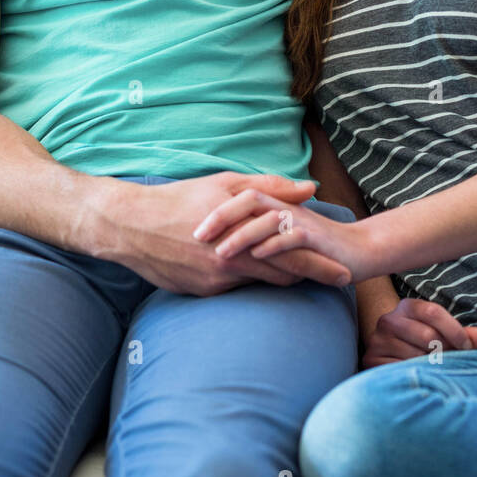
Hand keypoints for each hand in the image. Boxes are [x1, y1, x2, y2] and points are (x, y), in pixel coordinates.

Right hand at [79, 172, 350, 294]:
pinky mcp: (201, 292)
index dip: (321, 266)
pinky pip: (234, 288)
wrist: (131, 227)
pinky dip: (247, 278)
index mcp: (242, 235)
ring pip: (259, 282)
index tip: (346, 273)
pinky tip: (253, 269)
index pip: (293, 256)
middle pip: (284, 276)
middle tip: (339, 281)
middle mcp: (232, 263)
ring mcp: (216, 281)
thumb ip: (271, 188)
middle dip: (312, 278)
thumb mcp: (226, 184)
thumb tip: (310, 189)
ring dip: (280, 277)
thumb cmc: (181, 199)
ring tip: (304, 276)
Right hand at [362, 298, 476, 368]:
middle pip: (428, 336)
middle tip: (452, 363)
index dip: (455, 331)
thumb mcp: (442, 334)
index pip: (433, 312)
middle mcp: (389, 320)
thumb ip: (463, 336)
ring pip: (416, 356)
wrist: (388, 356)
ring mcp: (378, 341)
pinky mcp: (372, 360)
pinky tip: (420, 377)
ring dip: (432, 367)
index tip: (468, 347)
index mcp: (407, 307)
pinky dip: (415, 375)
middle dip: (446, 352)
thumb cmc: (422, 344)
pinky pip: (401, 370)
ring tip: (435, 371)